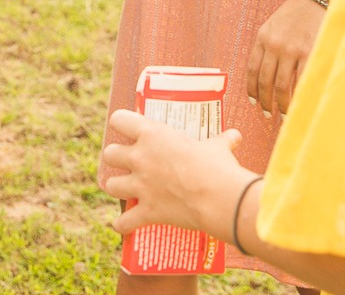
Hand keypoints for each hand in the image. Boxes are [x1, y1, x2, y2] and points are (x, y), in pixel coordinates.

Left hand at [100, 109, 255, 237]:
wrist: (219, 197)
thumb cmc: (218, 166)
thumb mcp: (219, 147)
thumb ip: (222, 141)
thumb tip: (234, 136)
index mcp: (153, 135)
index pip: (120, 119)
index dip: (121, 123)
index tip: (126, 127)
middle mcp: (140, 158)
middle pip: (109, 153)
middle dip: (115, 158)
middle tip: (127, 162)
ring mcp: (141, 185)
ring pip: (111, 185)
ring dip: (116, 187)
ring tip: (123, 189)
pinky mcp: (147, 210)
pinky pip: (124, 221)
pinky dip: (123, 225)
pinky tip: (123, 225)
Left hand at [246, 0, 325, 117]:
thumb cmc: (298, 11)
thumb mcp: (275, 25)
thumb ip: (269, 45)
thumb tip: (266, 73)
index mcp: (262, 38)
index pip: (252, 69)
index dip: (252, 89)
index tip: (254, 101)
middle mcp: (274, 45)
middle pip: (265, 81)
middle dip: (265, 101)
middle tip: (268, 114)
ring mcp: (291, 50)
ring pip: (281, 85)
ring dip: (281, 104)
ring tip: (283, 115)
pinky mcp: (309, 52)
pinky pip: (301, 81)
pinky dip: (299, 96)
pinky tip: (300, 104)